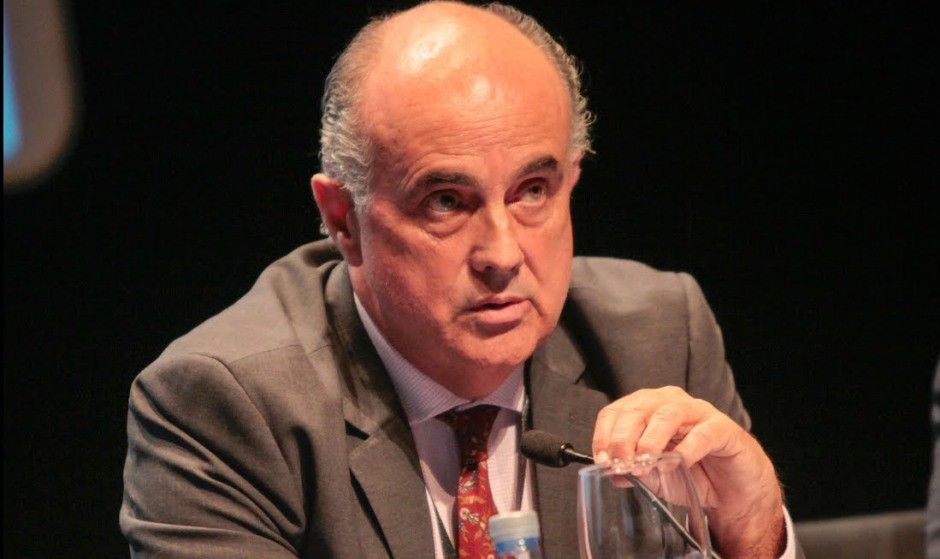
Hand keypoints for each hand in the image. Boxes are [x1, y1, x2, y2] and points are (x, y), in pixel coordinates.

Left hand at [592, 386, 785, 558]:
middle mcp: (671, 403)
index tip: (603, 460)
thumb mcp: (654, 475)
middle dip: (623, 437)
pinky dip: (685, 450)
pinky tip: (676, 464)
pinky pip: (702, 434)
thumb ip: (633, 470)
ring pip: (667, 414)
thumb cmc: (692, 474)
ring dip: (650, 441)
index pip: (617, 411)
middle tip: (620, 463)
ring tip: (644, 464)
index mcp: (648, 409)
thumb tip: (611, 470)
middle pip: (638, 408)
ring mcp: (698, 412)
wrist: (732, 491)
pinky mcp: (723, 428)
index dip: (604, 434)